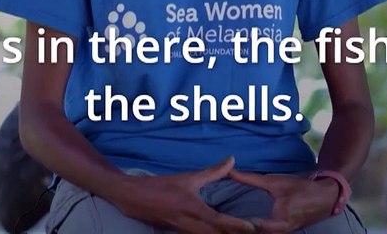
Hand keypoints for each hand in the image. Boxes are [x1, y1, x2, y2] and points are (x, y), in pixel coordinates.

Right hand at [115, 156, 255, 233]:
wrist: (133, 198)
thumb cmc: (161, 186)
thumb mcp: (188, 177)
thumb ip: (213, 172)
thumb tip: (232, 160)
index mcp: (193, 209)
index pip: (219, 221)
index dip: (236, 226)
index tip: (252, 227)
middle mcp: (189, 224)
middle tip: (254, 233)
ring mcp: (184, 232)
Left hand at [227, 170, 341, 232]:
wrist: (325, 198)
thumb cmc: (301, 189)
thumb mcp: (275, 182)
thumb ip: (251, 179)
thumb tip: (230, 172)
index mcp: (280, 222)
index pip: (255, 227)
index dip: (237, 225)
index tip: (220, 221)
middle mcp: (280, 232)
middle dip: (237, 230)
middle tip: (216, 226)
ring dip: (244, 231)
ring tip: (223, 228)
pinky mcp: (282, 233)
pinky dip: (253, 231)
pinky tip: (239, 227)